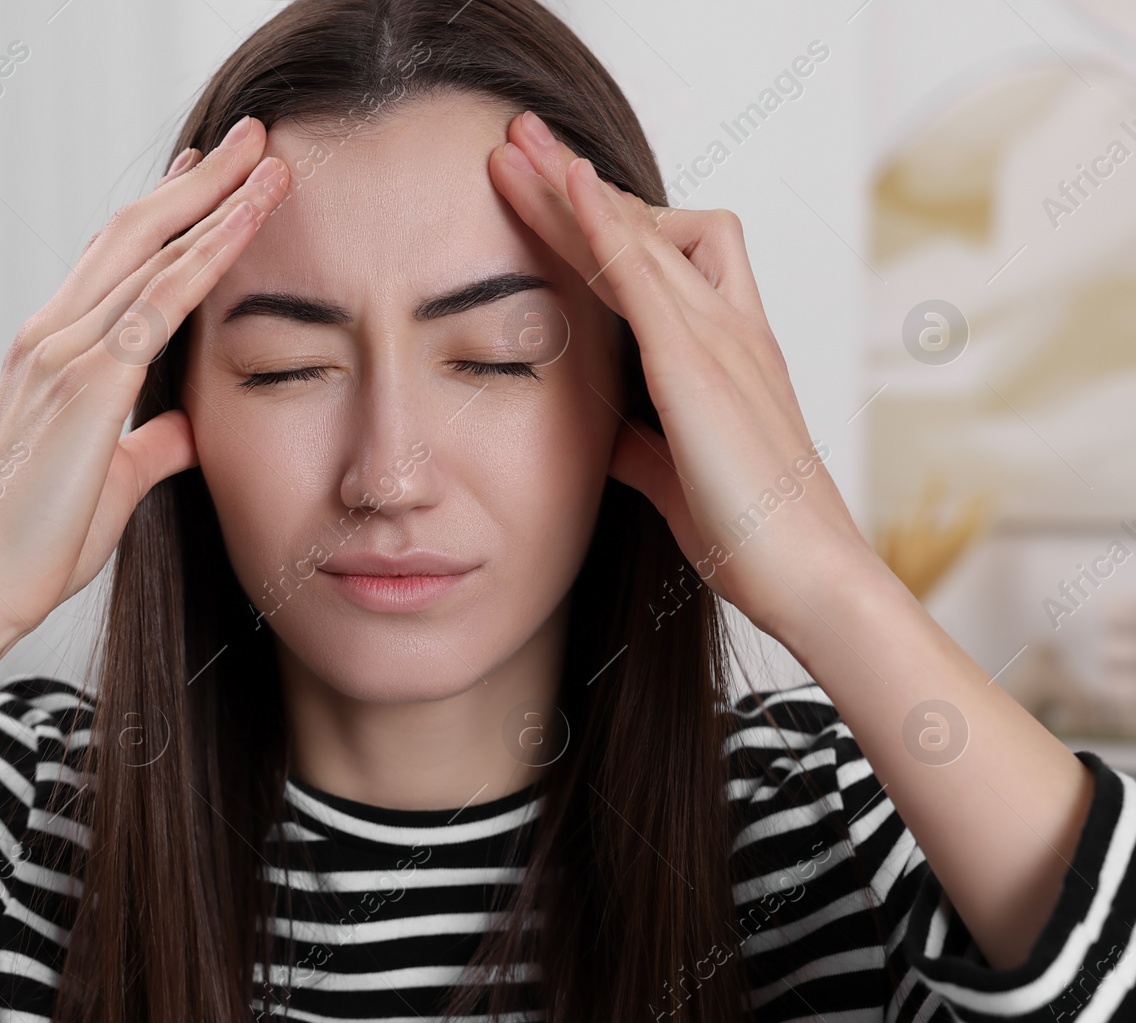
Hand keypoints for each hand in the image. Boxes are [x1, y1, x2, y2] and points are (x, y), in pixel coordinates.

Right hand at [0, 117, 291, 637]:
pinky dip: (208, 252)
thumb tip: (188, 428)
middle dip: (198, 180)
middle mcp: (53, 335)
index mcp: (52, 353)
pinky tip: (248, 220)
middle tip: (251, 137)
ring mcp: (65, 351)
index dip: (166, 213)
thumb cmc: (32, 545)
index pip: (115, 261)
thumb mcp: (111, 483)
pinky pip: (161, 299)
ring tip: (266, 155)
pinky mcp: (87, 382)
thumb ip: (151, 446)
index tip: (206, 176)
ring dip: (214, 196)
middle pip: (134, 232)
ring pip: (151, 248)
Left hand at [487, 110, 881, 640]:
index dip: (592, 223)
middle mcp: (726, 328)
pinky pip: (644, 271)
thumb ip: (643, 449)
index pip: (647, 266)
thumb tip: (609, 435)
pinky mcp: (700, 364)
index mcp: (722, 353)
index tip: (541, 193)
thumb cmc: (758, 538)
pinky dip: (604, 222)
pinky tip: (566, 184)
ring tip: (516, 141)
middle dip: (571, 182)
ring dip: (570, 185)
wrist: (811, 579)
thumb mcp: (679, 481)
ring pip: (638, 233)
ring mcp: (719, 338)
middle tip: (517, 137)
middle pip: (640, 228)